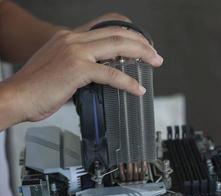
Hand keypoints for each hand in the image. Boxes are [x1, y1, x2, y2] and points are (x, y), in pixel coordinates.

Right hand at [0, 13, 162, 127]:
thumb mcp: (58, 66)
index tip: (140, 41)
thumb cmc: (36, 86)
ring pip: (118, 46)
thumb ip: (79, 64)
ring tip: (154, 62)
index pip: (105, 24)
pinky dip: (128, 82)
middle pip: (117, 33)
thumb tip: (99, 73)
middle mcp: (73, 39)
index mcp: (70, 37)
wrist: (15, 96)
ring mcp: (76, 52)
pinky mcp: (77, 69)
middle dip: (141, 42)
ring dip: (142, 54)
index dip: (127, 29)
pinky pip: (111, 74)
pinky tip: (137, 89)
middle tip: (154, 53)